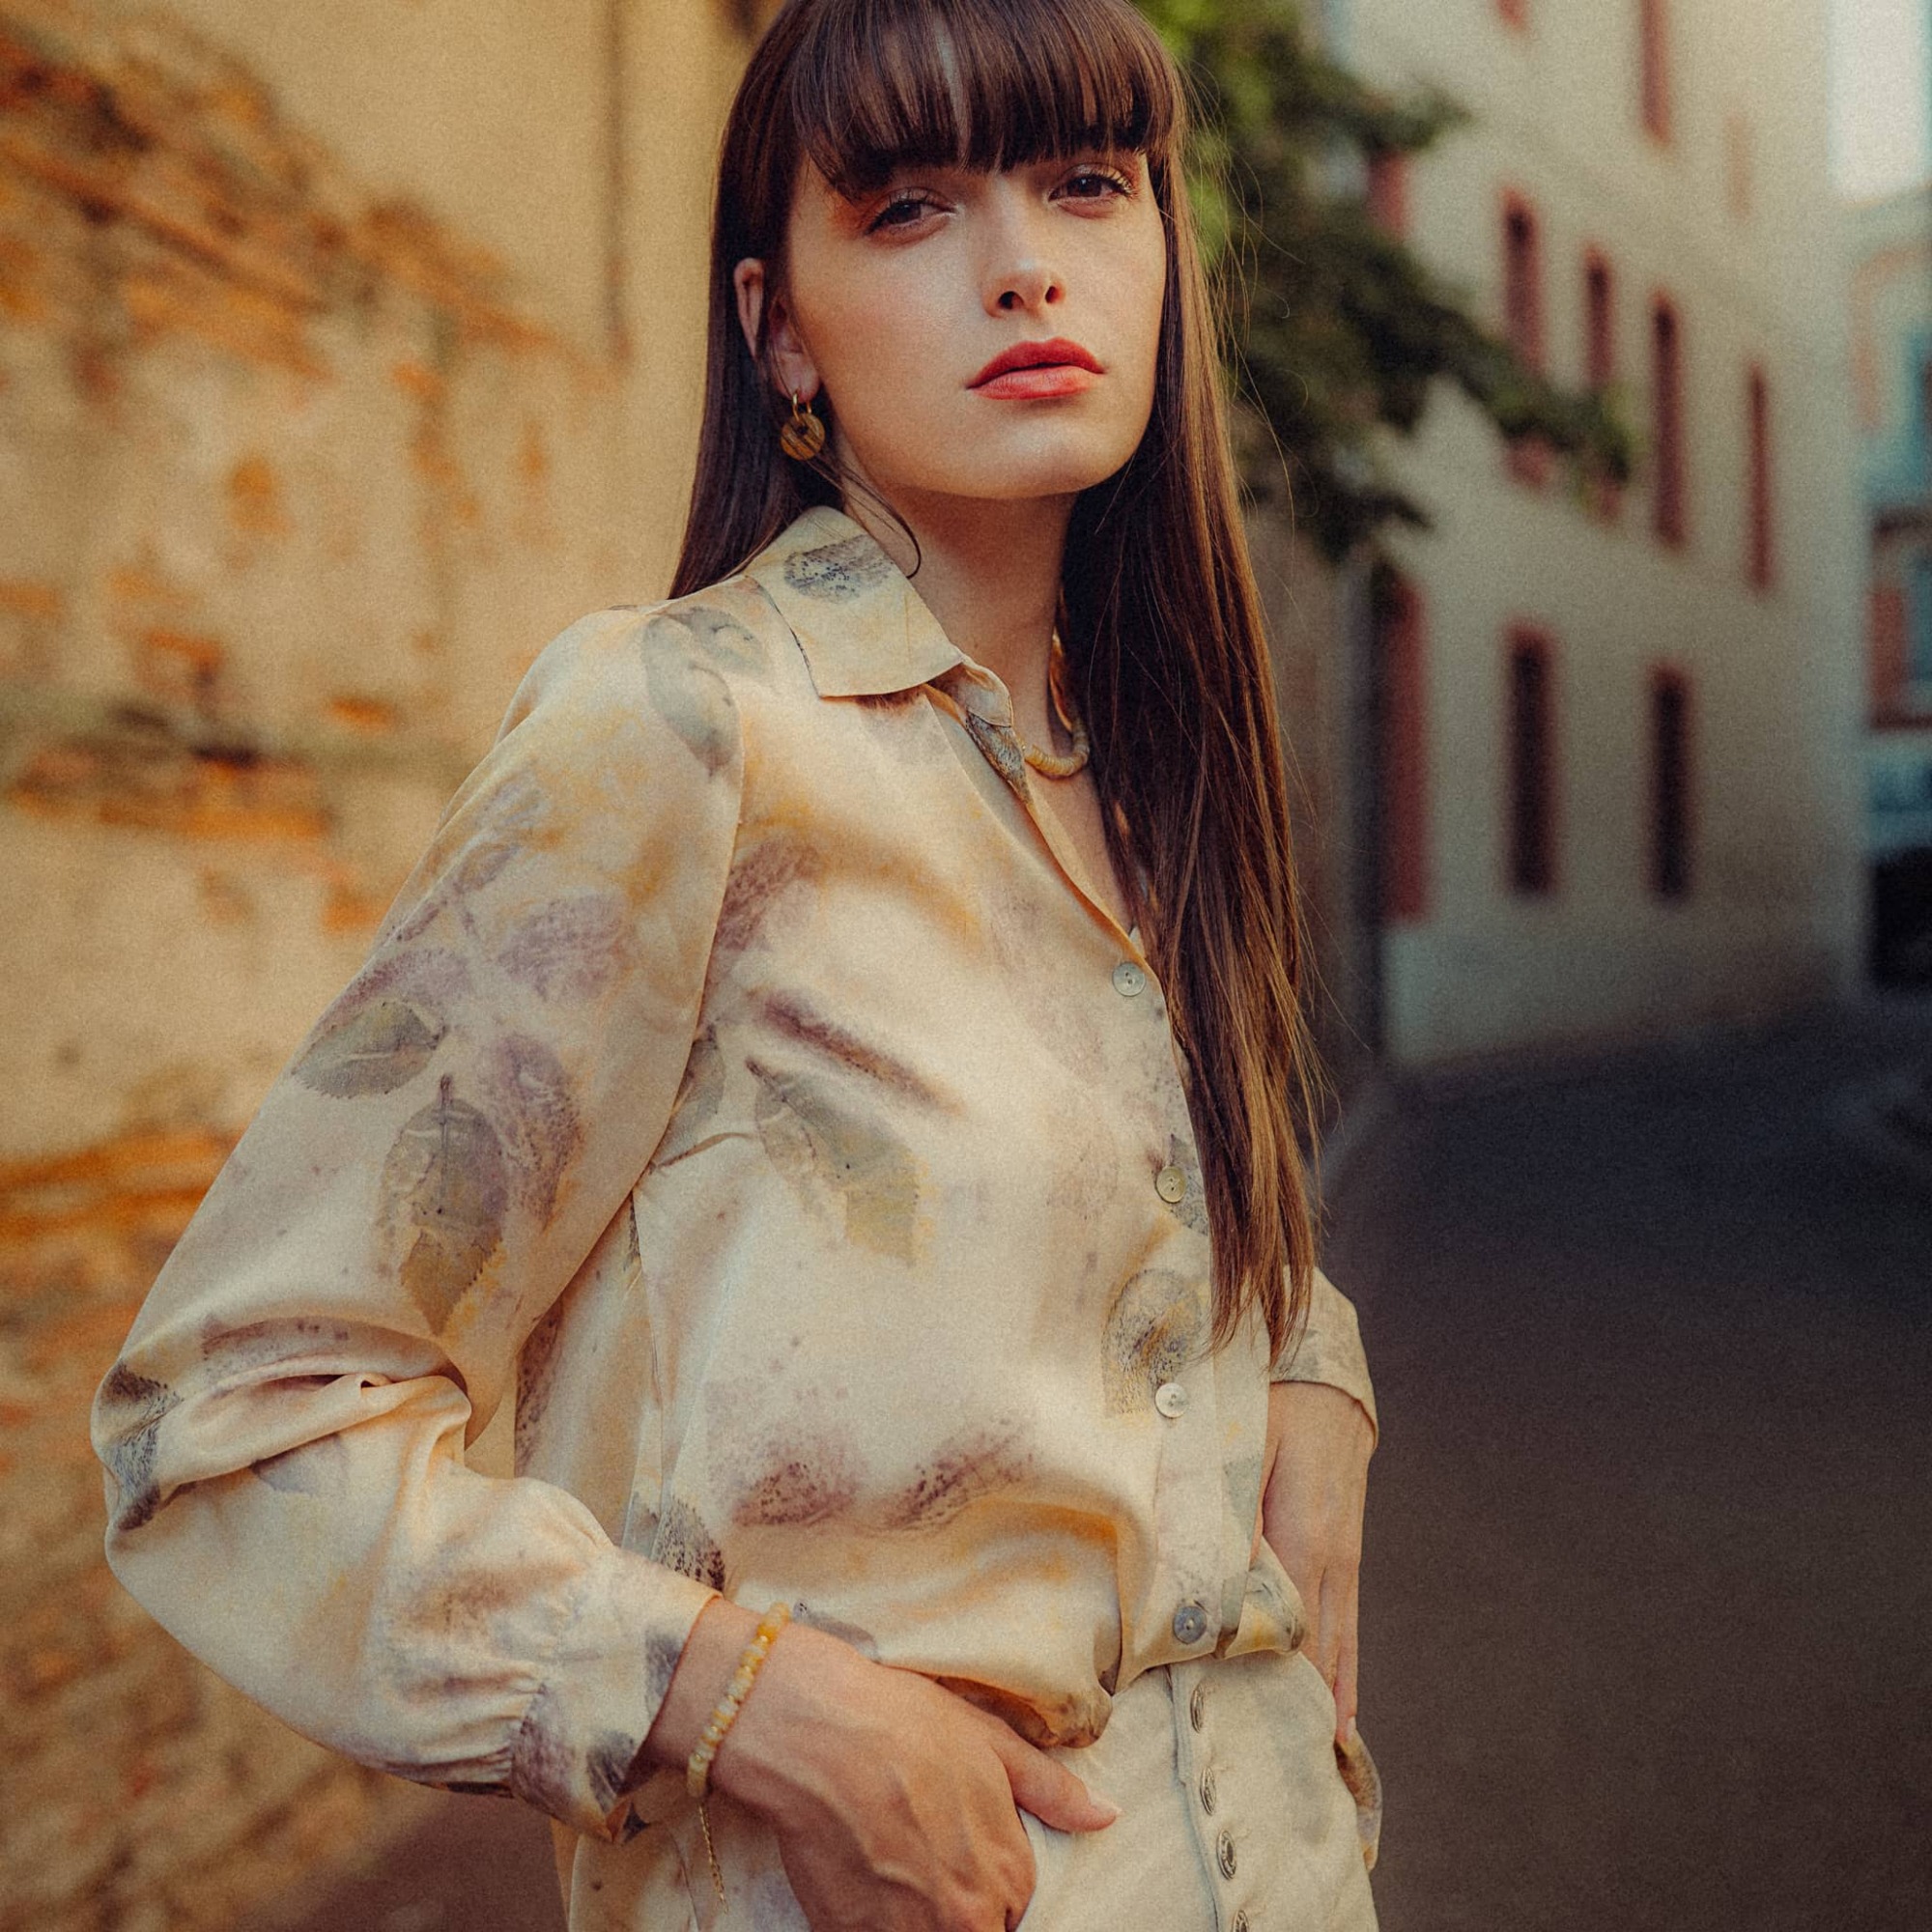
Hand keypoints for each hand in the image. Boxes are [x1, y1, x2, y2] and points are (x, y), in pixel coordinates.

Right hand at [652, 1604, 1117, 1930]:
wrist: (817, 1732)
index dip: (987, 1882)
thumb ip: (1053, 1790)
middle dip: (954, 1906)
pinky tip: (860, 1880)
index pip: (1015, 1910)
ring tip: (892, 1868)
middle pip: (976, 1931)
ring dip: (916, 1916)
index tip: (957, 1854)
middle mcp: (966, 1917)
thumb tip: (1107, 1817)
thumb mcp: (990, 1741)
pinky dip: (875, 1922)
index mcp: (1008, 1872)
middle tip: (921, 1859)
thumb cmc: (904, 1724)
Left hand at [1257, 1380, 1374, 1747]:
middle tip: (1277, 1775)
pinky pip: (1346, 1624)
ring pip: (1338, 1644)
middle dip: (1298, 1707)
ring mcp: (1344, 1558)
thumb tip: (1209, 1574)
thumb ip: (1222, 1506)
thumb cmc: (1267, 1401)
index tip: (1246, 1733)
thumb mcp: (1237, 1444)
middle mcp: (1332, 1558)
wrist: (1320, 1376)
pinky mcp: (1345, 1553)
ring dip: (1328, 1698)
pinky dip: (1343, 1670)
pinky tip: (1341, 1712)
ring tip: (1321, 1762)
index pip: (1285, 1627)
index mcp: (1303, 1535)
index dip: (1267, 1681)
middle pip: (1317, 1649)